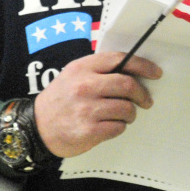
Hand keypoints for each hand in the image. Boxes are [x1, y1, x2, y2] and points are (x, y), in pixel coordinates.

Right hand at [33, 52, 162, 157]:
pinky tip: (111, 126)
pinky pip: (118, 127)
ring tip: (124, 116)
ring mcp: (86, 109)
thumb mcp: (73, 76)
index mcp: (82, 68)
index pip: (120, 60)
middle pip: (128, 85)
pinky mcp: (87, 130)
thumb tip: (134, 70)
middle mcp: (84, 86)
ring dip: (131, 113)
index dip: (143, 65)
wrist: (34, 128)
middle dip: (142, 94)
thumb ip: (99, 70)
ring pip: (126, 108)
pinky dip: (120, 127)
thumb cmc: (60, 100)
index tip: (156, 73)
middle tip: (146, 101)